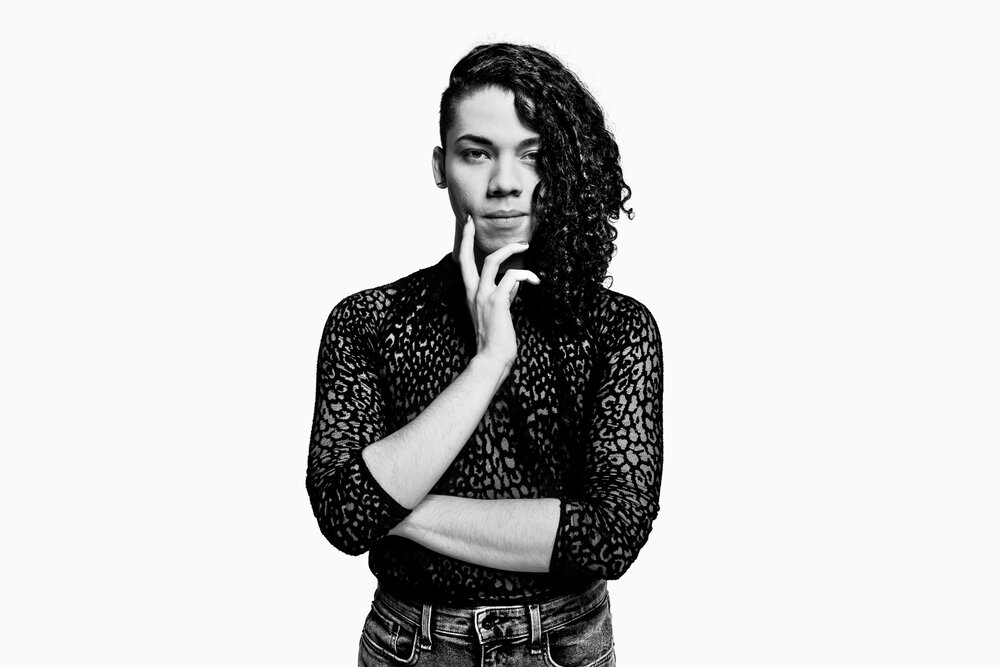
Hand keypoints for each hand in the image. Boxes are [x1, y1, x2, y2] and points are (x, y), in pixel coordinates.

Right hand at [458, 215, 540, 370]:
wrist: (492, 358)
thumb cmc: (496, 339)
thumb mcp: (498, 312)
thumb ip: (504, 294)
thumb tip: (514, 280)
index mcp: (471, 295)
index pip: (463, 265)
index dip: (465, 245)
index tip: (467, 227)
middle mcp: (474, 293)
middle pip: (466, 257)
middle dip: (468, 236)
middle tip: (471, 219)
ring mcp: (484, 296)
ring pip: (493, 260)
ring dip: (511, 249)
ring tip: (525, 246)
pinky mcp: (498, 301)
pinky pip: (512, 277)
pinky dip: (526, 275)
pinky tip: (535, 281)